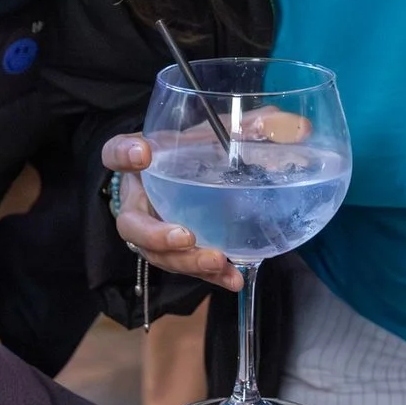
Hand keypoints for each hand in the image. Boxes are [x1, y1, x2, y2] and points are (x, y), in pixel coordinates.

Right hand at [102, 133, 243, 291]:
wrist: (200, 178)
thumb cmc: (200, 149)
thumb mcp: (219, 132)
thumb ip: (248, 127)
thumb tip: (290, 126)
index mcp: (140, 162)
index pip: (115, 153)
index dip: (122, 154)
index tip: (143, 154)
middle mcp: (139, 199)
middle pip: (131, 224)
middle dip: (155, 235)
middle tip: (184, 236)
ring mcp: (154, 231)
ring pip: (157, 255)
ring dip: (187, 262)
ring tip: (217, 262)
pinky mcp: (176, 253)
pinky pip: (188, 267)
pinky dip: (211, 275)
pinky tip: (235, 278)